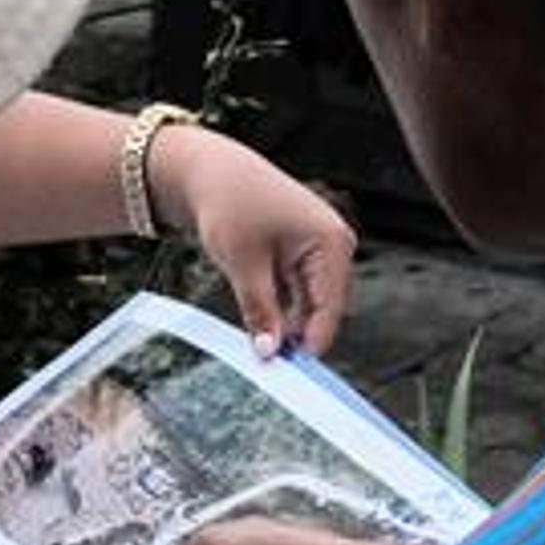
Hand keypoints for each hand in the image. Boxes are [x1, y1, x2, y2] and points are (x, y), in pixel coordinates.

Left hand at [148, 126, 358, 357]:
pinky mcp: (303, 255)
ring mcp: (321, 249)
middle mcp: (335, 244)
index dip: (310, 344)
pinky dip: (282, 310)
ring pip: (310, 305)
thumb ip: (260, 312)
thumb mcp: (243, 264)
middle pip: (324, 310)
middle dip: (298, 336)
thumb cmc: (230, 201)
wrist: (209, 171)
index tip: (290, 373)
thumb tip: (269, 351)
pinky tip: (264, 324)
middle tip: (269, 362)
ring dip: (288, 324)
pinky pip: (299, 294)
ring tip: (262, 342)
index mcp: (332, 241)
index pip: (330, 308)